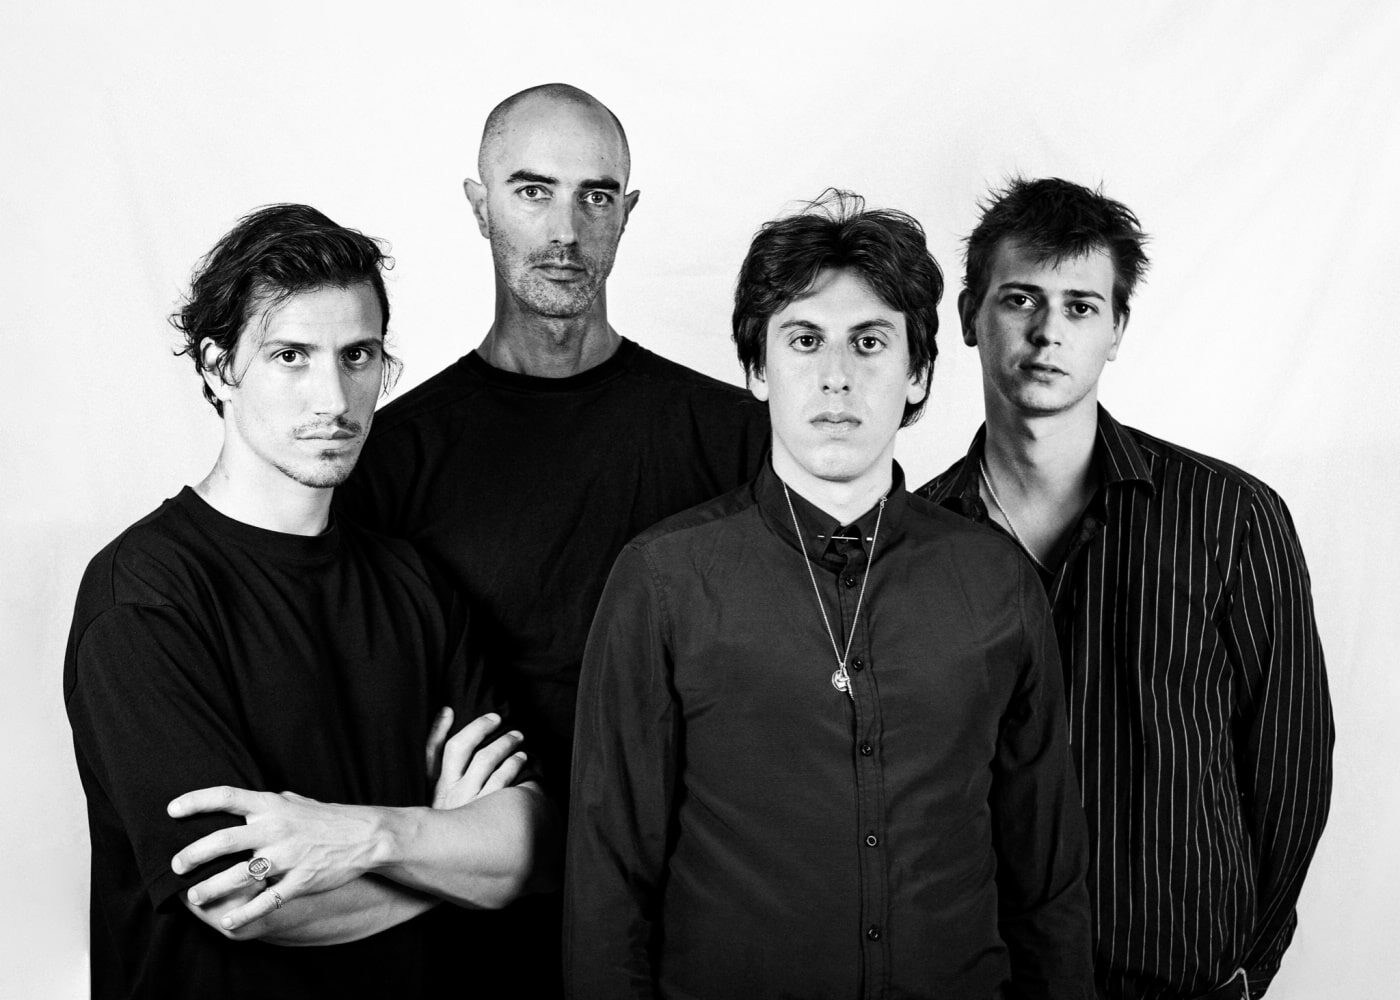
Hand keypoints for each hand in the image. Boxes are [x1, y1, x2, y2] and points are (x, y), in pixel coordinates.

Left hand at [167, 787, 382, 932]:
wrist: (365, 835)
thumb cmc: (326, 818)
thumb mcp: (294, 801)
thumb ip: (266, 802)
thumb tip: (238, 801)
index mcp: (271, 806)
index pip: (226, 797)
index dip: (196, 801)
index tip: (171, 810)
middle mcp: (275, 829)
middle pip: (224, 840)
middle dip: (194, 854)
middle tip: (176, 866)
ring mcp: (288, 856)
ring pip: (240, 875)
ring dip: (212, 888)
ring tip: (194, 896)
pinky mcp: (301, 880)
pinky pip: (267, 900)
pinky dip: (245, 914)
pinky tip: (229, 921)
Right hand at [429, 709, 528, 809]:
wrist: (464, 861)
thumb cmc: (456, 814)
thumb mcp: (440, 794)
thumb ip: (439, 758)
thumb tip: (446, 712)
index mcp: (436, 785)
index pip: (431, 751)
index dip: (438, 729)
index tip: (452, 712)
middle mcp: (449, 791)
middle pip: (461, 748)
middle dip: (479, 728)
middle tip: (498, 719)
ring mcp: (468, 801)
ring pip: (485, 760)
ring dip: (502, 743)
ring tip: (516, 737)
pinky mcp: (487, 812)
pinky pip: (502, 780)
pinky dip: (513, 765)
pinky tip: (521, 759)